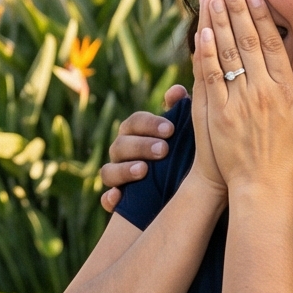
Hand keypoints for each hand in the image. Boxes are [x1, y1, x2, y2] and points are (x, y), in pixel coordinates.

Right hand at [98, 84, 187, 211]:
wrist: (186, 194)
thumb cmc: (182, 156)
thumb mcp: (185, 135)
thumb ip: (180, 111)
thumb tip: (176, 91)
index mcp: (135, 134)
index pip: (134, 123)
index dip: (149, 124)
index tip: (171, 130)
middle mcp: (121, 154)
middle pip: (120, 145)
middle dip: (141, 146)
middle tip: (163, 150)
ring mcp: (117, 178)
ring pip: (108, 171)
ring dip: (123, 169)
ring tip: (143, 170)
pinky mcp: (118, 202)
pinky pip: (105, 200)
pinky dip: (109, 198)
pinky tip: (119, 197)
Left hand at [196, 0, 292, 197]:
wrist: (261, 187)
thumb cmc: (290, 157)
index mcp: (285, 90)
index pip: (272, 44)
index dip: (262, 16)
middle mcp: (261, 91)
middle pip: (247, 41)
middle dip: (237, 9)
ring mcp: (237, 101)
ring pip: (226, 53)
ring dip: (218, 22)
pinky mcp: (216, 112)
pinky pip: (209, 76)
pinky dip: (204, 52)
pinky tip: (201, 31)